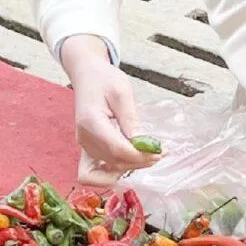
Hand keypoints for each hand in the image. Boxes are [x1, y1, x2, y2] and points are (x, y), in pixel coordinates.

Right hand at [61, 35, 160, 184]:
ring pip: (108, 168)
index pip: (116, 149)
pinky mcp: (88, 148)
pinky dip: (118, 169)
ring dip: (131, 167)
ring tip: (151, 155)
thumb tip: (142, 143)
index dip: (139, 155)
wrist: (86, 76)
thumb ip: (130, 119)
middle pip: (114, 162)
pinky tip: (134, 161)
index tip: (159, 152)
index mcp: (91, 121)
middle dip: (139, 162)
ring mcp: (84, 145)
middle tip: (161, 153)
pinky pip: (98, 170)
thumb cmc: (104, 79)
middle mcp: (84, 138)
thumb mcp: (122, 92)